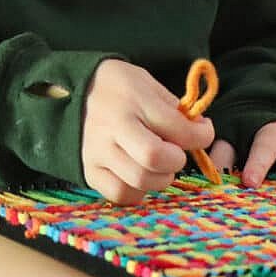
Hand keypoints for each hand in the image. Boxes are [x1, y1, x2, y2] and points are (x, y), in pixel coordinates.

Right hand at [82, 60, 214, 204]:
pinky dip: (138, 191)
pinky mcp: (89, 170)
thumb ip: (172, 108)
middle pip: (155, 158)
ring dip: (160, 178)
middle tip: (176, 152)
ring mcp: (98, 151)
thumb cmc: (118, 85)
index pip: (177, 127)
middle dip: (177, 159)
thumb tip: (199, 133)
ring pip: (140, 181)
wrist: (73, 90)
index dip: (201, 135)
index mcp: (132, 98)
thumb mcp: (146, 83)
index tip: (203, 132)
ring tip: (160, 165)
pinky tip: (141, 176)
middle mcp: (113, 126)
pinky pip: (120, 193)